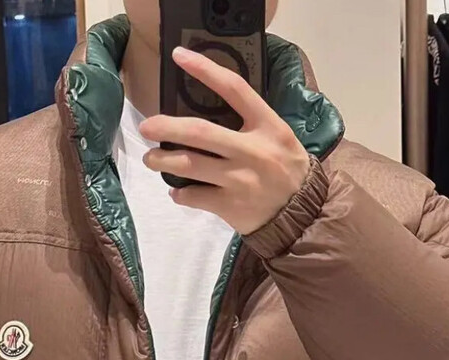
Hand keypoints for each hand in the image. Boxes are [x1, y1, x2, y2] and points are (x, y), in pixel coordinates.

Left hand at [139, 46, 311, 234]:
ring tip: (151, 159)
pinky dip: (180, 194)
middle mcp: (252, 151)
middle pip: (200, 132)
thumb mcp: (279, 136)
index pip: (234, 89)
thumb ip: (251, 121)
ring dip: (163, 161)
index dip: (205, 70)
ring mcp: (240, 180)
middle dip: (167, 127)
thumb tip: (209, 108)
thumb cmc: (287, 170)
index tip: (179, 56)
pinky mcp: (230, 207)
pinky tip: (177, 191)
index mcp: (267, 126)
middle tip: (146, 126)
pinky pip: (194, 196)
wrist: (302, 215)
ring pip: (190, 165)